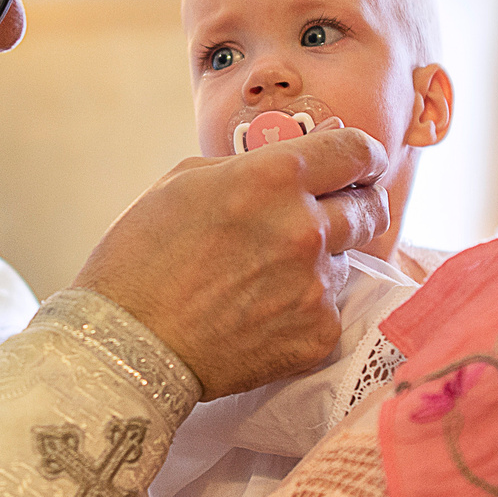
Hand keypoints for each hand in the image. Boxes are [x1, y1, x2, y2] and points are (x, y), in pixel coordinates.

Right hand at [72, 127, 387, 398]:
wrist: (127, 345)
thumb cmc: (141, 255)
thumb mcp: (185, 182)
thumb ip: (253, 163)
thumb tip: (305, 156)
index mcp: (275, 178)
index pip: (357, 152)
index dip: (362, 156)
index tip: (358, 165)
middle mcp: (306, 228)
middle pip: (370, 208)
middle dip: (354, 206)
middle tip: (325, 216)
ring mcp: (316, 286)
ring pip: (344, 261)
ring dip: (317, 262)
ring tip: (262, 278)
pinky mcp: (317, 335)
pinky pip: (327, 310)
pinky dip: (301, 310)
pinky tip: (258, 315)